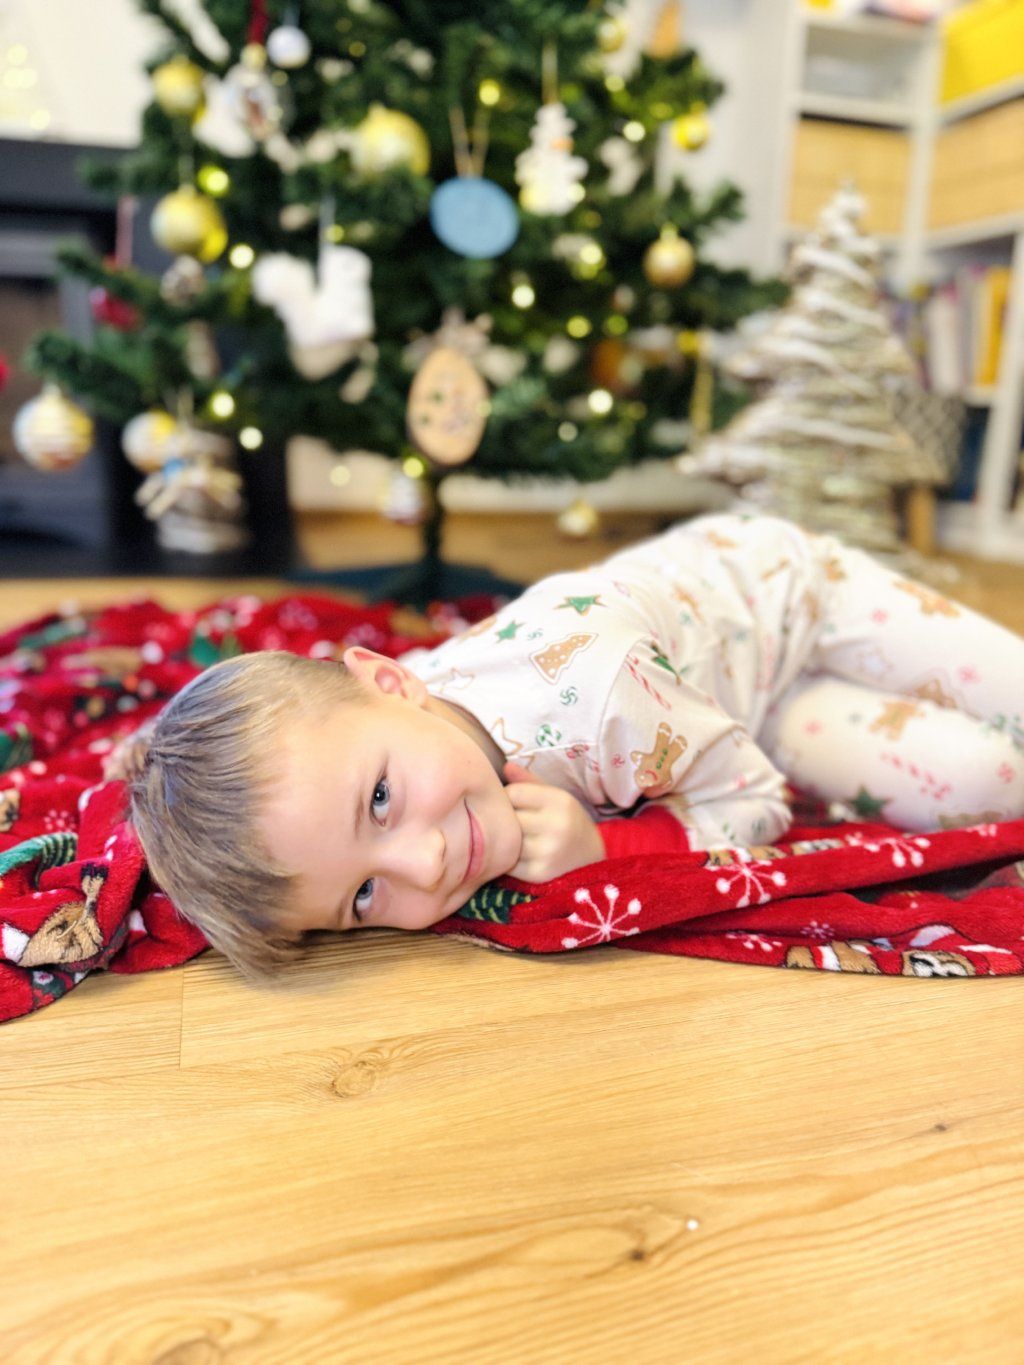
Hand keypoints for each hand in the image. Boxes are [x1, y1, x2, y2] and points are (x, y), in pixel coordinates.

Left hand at [503, 761, 604, 882]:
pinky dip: (507, 858)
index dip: (508, 796)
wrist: (593, 860)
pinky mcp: (538, 874)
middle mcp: (556, 827)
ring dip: (505, 839)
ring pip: (506, 839)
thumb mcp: (557, 797)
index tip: (515, 802)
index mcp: (561, 802)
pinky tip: (519, 855)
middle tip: (513, 820)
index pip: (514, 792)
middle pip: (508, 816)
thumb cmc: (569, 822)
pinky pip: (507, 862)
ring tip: (515, 837)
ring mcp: (547, 853)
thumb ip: (529, 781)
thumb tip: (506, 766)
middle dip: (505, 818)